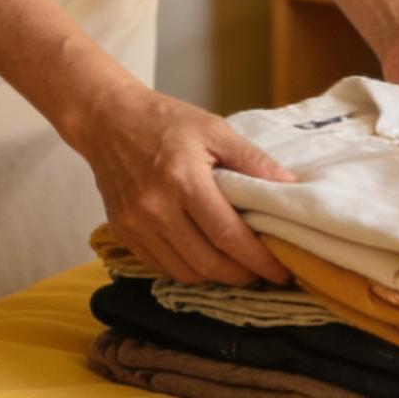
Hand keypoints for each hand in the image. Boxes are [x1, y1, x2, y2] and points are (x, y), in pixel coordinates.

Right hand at [78, 85, 300, 286]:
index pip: (228, 235)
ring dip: (216, 277)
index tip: (282, 271)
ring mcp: (136, 224)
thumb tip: (290, 185)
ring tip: (237, 267)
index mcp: (184, 180)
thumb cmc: (165, 120)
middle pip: (208, 263)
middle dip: (242, 275)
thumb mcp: (214, 129)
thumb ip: (252, 160)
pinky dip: (187, 270)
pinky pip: (161, 267)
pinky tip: (204, 258)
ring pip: (184, 272)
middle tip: (264, 273)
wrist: (108, 120)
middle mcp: (156, 208)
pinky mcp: (123, 232)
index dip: (259, 260)